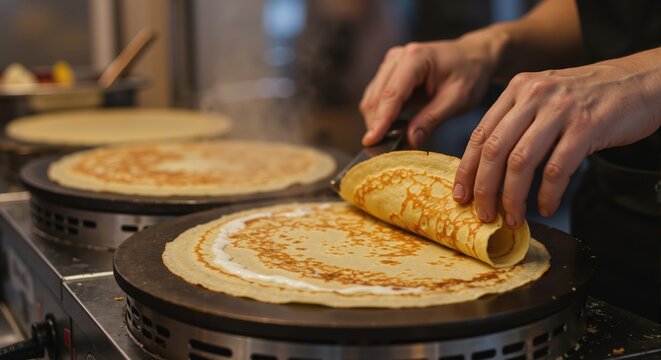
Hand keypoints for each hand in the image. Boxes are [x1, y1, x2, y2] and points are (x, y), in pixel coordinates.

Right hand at [359, 33, 499, 147]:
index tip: (371, 141)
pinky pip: (377, 97)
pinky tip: (394, 127)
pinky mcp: (389, 72)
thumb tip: (410, 140)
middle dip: (377, 124)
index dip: (380, 120)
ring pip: (372, 98)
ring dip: (377, 120)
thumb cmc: (469, 75)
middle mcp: (397, 57)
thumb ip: (432, 119)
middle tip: (385, 148)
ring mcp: (391, 63)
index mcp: (415, 59)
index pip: (391, 94)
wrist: (473, 57)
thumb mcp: (457, 99)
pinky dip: (381, 114)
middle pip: (376, 97)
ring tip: (391, 139)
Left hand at [453, 49, 660, 227]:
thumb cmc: (587, 97)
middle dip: (485, 188)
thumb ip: (516, 123)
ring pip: (521, 162)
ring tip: (513, 218)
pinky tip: (546, 207)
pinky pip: (557, 169)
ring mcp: (560, 110)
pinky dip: (548, 194)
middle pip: (494, 150)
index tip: (460, 195)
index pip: (480, 134)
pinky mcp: (587, 127)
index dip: (467, 169)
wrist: (640, 81)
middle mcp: (534, 95)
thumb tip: (487, 169)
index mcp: (518, 89)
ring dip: (513, 197)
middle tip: (484, 214)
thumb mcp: (544, 98)